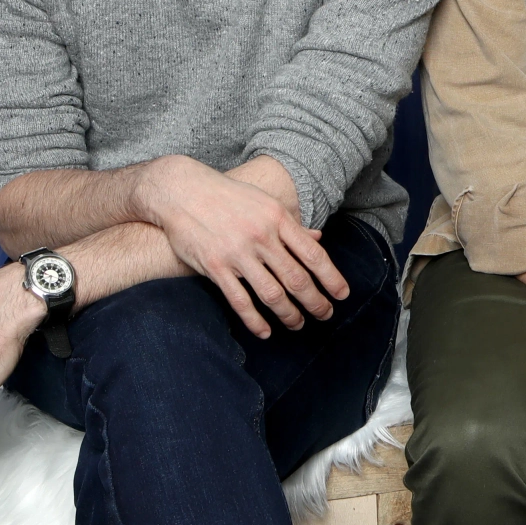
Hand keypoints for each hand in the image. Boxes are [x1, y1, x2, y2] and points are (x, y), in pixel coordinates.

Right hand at [134, 155, 348, 337]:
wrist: (183, 192)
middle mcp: (261, 236)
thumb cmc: (229, 197)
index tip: (342, 294)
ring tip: (298, 324)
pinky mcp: (215, 266)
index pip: (314, 255)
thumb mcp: (265, 203)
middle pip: (296, 278)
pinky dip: (255, 320)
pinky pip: (239, 301)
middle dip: (315, 302)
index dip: (331, 278)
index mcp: (278, 219)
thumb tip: (318, 239)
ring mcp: (238, 253)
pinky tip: (265, 331)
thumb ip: (291, 225)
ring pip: (272, 294)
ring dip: (289, 314)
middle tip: (325, 315)